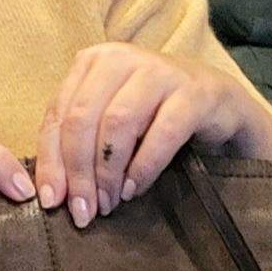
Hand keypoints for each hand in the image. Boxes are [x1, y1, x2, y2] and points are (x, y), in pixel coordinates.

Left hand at [31, 42, 271, 226]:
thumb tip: (52, 194)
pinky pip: (162, 134)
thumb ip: (79, 145)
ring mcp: (159, 70)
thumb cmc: (155, 116)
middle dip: (78, 172)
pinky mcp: (194, 92)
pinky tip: (134, 190)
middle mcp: (121, 58)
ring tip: (108, 203)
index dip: (51, 161)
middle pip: (82, 118)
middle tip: (82, 212)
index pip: (58, 114)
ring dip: (108, 172)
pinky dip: (143, 167)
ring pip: (117, 123)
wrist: (220, 106)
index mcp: (93, 62)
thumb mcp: (109, 123)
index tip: (51, 202)